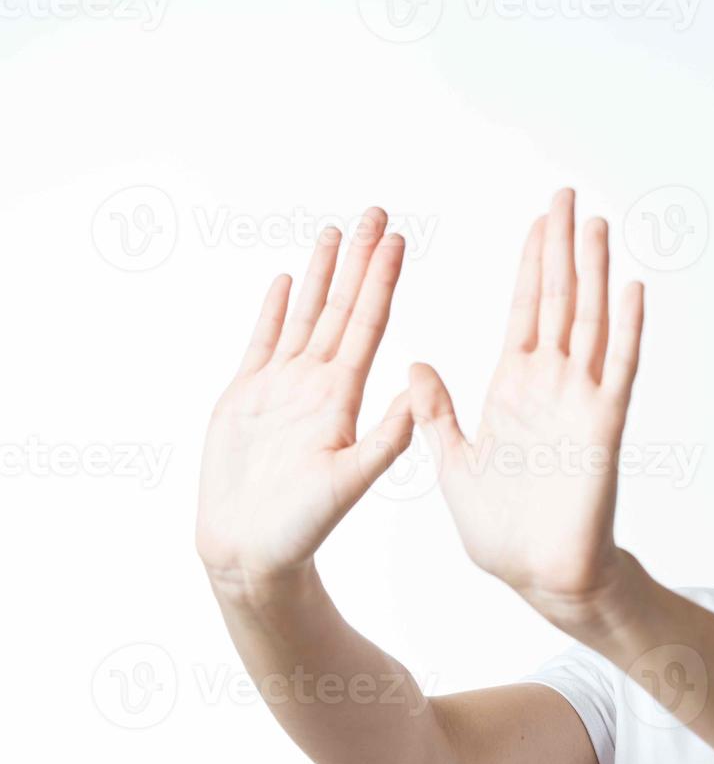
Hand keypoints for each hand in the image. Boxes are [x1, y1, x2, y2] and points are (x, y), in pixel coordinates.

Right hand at [196, 208, 413, 587]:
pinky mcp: (246, 397)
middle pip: (342, 308)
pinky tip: (288, 279)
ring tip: (334, 231)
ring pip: (306, 316)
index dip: (382, 280)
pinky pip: (264, 342)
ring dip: (321, 274)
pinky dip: (276, 310)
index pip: (368, 324)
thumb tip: (417, 398)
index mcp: (343, 397)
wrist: (252, 551)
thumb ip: (384, 440)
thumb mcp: (349, 483)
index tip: (399, 240)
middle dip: (359, 260)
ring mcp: (282, 387)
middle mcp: (317, 383)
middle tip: (376, 213)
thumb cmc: (303, 528)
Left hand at [408, 187, 644, 621]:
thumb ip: (437, 413)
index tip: (538, 221)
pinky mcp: (602, 427)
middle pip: (559, 301)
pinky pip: (617, 371)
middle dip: (563, 248)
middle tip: (568, 196)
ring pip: (589, 322)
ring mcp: (580, 402)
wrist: (537, 574)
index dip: (531, 264)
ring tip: (598, 224)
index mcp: (513, 389)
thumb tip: (412, 363)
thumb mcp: (453, 462)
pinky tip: (630, 290)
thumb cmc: (500, 529)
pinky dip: (626, 331)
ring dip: (594, 273)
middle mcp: (550, 386)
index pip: (525, 310)